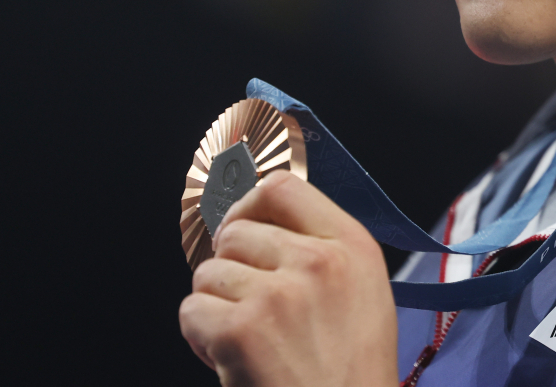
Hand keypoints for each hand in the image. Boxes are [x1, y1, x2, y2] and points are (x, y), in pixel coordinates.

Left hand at [179, 171, 398, 386]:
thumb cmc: (353, 371)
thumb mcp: (364, 292)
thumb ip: (322, 249)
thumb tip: (262, 220)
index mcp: (352, 246)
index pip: (283, 188)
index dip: (250, 205)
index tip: (242, 226)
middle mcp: (318, 261)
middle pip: (237, 231)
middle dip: (230, 267)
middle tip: (247, 304)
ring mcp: (279, 294)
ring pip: (209, 273)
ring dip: (216, 306)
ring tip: (247, 339)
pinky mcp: (243, 331)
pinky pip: (192, 311)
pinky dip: (200, 337)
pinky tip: (230, 358)